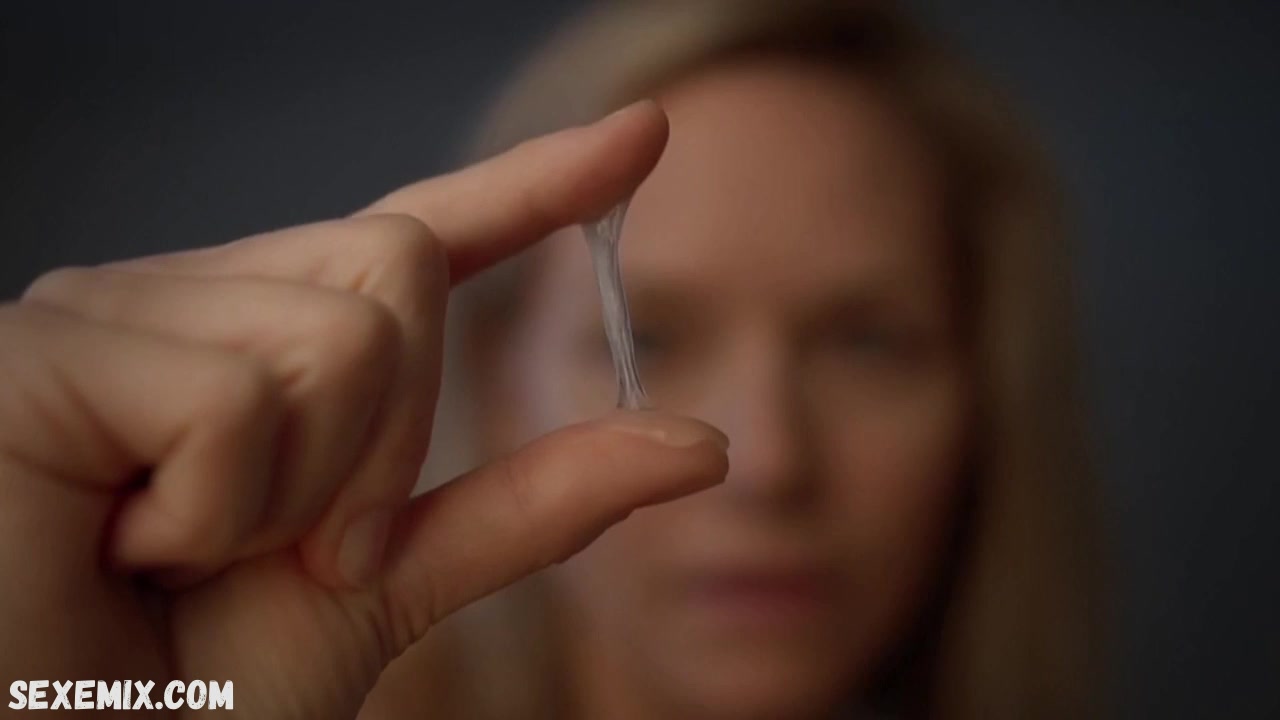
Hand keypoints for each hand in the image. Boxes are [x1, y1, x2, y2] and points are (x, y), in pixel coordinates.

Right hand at [0, 101, 728, 717]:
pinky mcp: (43, 348)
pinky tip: (121, 548)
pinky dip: (211, 514)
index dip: (534, 186)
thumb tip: (699, 441)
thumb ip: (533, 503)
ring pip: (335, 336)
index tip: (642, 136)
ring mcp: (106, 310)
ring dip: (295, 499)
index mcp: (261, 342)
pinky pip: (232, 399)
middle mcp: (182, 299)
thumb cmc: (196, 694)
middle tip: (295, 552)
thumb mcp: (396, 583)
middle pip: (395, 270)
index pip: (417, 237)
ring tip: (177, 557)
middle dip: (387, 449)